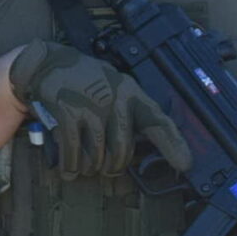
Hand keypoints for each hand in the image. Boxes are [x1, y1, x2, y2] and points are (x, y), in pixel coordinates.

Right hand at [8, 43, 189, 176]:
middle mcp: (116, 98)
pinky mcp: (69, 111)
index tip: (185, 164)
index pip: (158, 121)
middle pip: (123, 149)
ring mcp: (92, 105)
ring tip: (85, 167)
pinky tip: (69, 171)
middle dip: (114, 166)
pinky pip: (74, 151)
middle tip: (107, 169)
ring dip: (90, 167)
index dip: (174, 144)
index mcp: (132, 93)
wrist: (50, 64)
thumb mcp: (116, 89)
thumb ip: (130, 114)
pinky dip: (71, 166)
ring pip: (98, 154)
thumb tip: (145, 150)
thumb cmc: (88, 83)